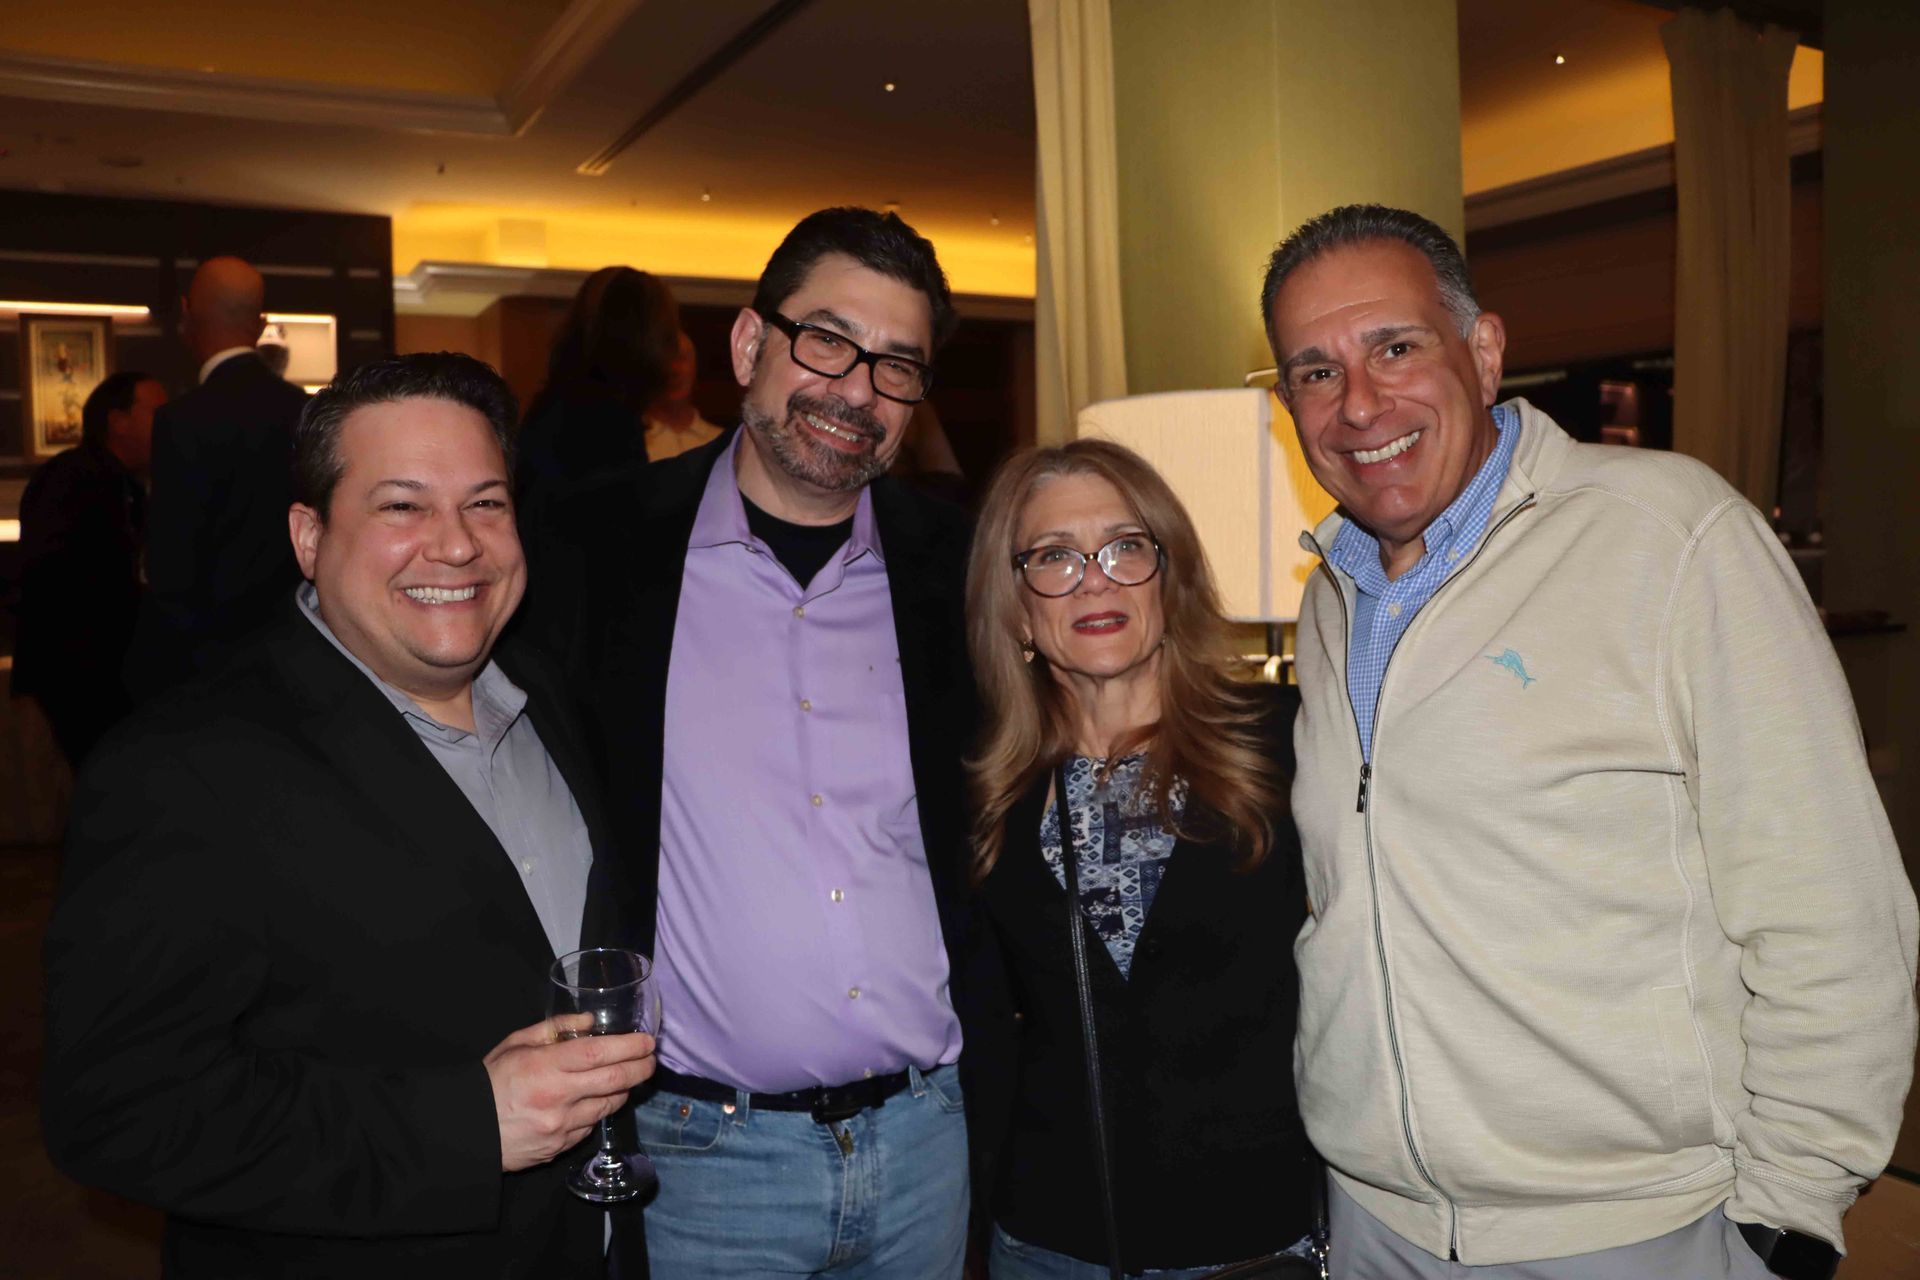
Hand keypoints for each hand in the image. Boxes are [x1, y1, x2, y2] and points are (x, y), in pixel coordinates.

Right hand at [484, 1013, 655, 1171]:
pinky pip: (590, 1126)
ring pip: (608, 1105)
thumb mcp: (516, 1043)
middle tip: (651, 1059)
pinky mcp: (560, 1147)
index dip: (629, 1046)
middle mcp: (558, 1097)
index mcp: (546, 1066)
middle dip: (641, 1068)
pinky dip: (597, 1111)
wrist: (466, 1131)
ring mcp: (561, 1126)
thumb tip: (590, 1022)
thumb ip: (554, 1029)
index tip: (648, 1041)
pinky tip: (593, 1101)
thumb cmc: (491, 1081)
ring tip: (626, 1078)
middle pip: (615, 1080)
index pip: (599, 1053)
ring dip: (622, 1090)